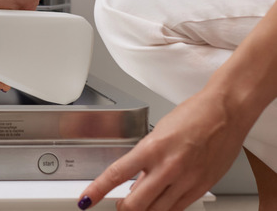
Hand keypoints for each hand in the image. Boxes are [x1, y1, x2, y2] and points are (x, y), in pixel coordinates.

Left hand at [77, 87, 247, 209]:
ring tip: (139, 204)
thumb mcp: (158, 133)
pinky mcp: (202, 187)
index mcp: (152, 148)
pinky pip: (177, 208)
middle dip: (123, 208)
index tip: (86, 199)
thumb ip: (145, 160)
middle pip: (136, 204)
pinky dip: (164, 208)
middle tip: (118, 204)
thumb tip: (133, 182)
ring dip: (144, 210)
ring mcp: (186, 180)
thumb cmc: (193, 116)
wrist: (226, 112)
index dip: (97, 191)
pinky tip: (160, 203)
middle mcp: (168, 167)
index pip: (115, 174)